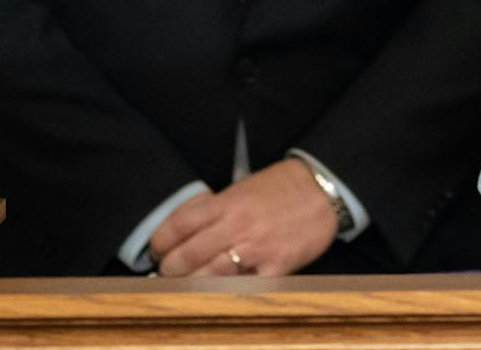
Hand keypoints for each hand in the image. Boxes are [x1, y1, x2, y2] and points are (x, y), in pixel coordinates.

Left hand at [150, 160, 338, 277]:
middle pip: (188, 255)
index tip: (156, 251)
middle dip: (171, 270)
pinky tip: (220, 294)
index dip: (160, 242)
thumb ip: (215, 207)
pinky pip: (246, 287)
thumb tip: (184, 227)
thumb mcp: (244, 186)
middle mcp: (238, 225)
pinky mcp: (277, 266)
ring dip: (192, 285)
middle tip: (168, 273)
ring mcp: (257, 248)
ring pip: (210, 275)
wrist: (324, 191)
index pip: (180, 225)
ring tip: (186, 287)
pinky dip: (230, 293)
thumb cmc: (282, 188)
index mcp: (227, 203)